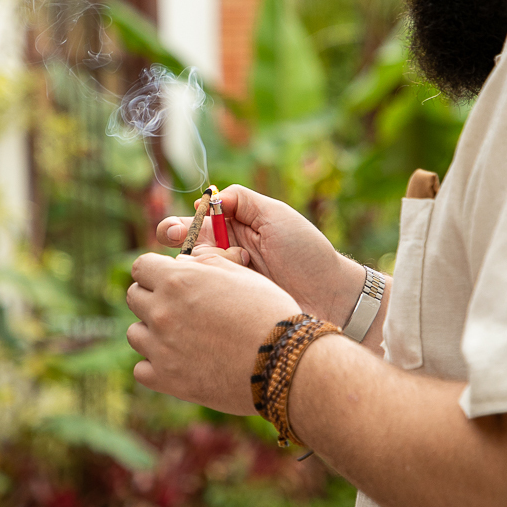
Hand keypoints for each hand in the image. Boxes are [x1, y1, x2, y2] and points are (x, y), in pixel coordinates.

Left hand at [126, 252, 300, 412]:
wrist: (283, 363)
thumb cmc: (269, 313)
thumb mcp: (241, 275)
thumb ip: (205, 264)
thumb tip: (182, 262)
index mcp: (178, 280)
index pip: (141, 267)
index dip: (155, 271)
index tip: (168, 279)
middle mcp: (162, 311)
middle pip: (134, 297)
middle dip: (152, 297)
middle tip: (178, 307)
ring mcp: (160, 347)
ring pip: (135, 333)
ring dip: (152, 331)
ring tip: (181, 337)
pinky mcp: (166, 379)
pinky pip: (141, 369)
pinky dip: (156, 365)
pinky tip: (179, 362)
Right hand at [156, 185, 365, 325]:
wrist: (330, 295)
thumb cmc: (306, 252)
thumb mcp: (276, 215)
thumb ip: (243, 199)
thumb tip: (208, 198)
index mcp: (235, 229)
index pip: (196, 223)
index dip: (182, 224)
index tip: (181, 227)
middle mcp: (225, 255)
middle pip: (186, 247)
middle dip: (176, 241)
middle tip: (180, 240)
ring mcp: (226, 283)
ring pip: (191, 272)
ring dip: (201, 263)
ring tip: (233, 261)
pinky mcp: (228, 307)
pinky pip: (204, 296)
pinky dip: (207, 288)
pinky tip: (228, 284)